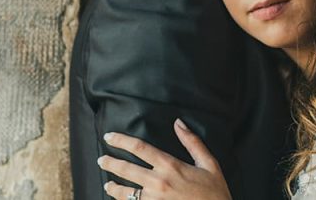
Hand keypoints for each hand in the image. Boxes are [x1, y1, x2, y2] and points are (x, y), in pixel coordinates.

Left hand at [99, 119, 231, 199]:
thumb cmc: (214, 190)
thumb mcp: (208, 162)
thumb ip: (192, 142)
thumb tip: (178, 122)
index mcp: (170, 165)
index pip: (139, 148)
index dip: (121, 140)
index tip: (109, 136)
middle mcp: (158, 182)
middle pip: (126, 169)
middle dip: (110, 162)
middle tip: (102, 159)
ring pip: (124, 192)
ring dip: (113, 186)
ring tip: (107, 183)